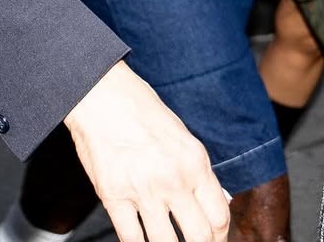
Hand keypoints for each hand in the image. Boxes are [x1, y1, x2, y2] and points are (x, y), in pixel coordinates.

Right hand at [64, 61, 229, 241]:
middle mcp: (173, 178)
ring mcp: (143, 190)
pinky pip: (131, 239)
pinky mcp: (113, 196)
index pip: (219, 216)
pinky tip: (140, 240)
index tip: (215, 240)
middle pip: (199, 237)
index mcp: (195, 161)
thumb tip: (212, 201)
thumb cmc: (141, 109)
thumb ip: (197, 171)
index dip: (220, 237)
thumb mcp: (182, 136)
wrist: (103, 95)